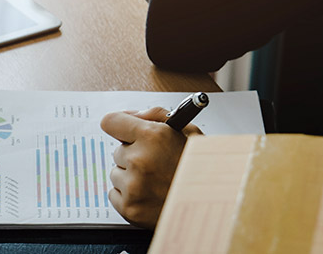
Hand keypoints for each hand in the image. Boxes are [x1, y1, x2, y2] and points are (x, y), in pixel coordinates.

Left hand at [100, 106, 202, 228]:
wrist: (211, 202)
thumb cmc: (203, 168)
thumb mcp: (189, 132)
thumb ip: (157, 116)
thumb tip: (132, 115)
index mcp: (153, 136)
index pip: (112, 122)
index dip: (119, 125)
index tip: (122, 131)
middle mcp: (139, 160)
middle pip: (118, 151)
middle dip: (133, 154)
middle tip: (157, 162)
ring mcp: (133, 186)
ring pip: (116, 173)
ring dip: (131, 176)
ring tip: (157, 180)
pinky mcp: (129, 208)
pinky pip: (115, 194)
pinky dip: (129, 195)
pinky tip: (151, 194)